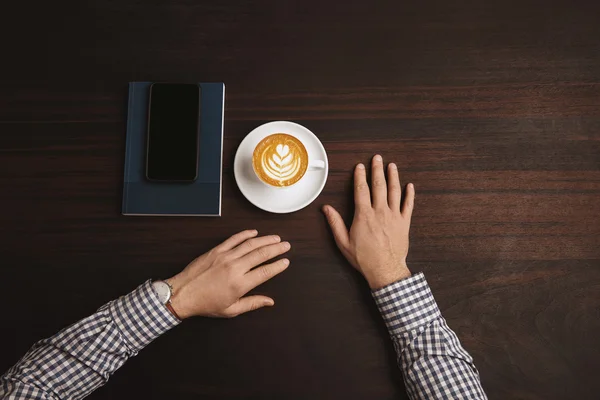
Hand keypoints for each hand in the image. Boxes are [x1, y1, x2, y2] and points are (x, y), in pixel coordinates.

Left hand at [165, 230, 289, 318]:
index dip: (278, 266)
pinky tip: (254, 232)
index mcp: (240, 284)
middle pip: (261, 254)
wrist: (183, 294)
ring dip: (265, 239)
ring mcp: (225, 257)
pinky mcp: (217, 250)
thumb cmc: (205, 304)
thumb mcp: (231, 310)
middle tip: (286, 245)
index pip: (265, 272)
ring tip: (275, 238)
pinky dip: (245, 234)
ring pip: (250, 244)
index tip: (286, 262)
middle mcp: (235, 268)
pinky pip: (234, 239)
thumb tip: (269, 302)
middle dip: (276, 248)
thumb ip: (252, 303)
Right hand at [323, 155, 414, 288]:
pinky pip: (408, 206)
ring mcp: (394, 216)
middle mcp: (380, 212)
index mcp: (364, 215)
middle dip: (377, 170)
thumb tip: (326, 209)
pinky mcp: (404, 223)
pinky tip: (410, 186)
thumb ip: (335, 223)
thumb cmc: (364, 258)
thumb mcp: (343, 242)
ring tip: (392, 165)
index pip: (361, 190)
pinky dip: (409, 195)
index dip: (360, 176)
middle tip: (377, 158)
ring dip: (393, 177)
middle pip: (379, 185)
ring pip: (394, 191)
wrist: (385, 270)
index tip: (360, 166)